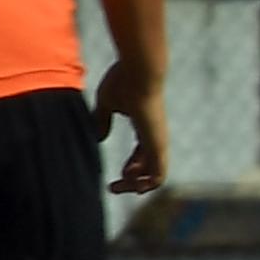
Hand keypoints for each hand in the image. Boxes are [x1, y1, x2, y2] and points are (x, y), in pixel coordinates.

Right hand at [94, 55, 168, 193]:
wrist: (139, 72)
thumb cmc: (123, 81)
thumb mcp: (107, 103)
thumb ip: (102, 120)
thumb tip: (99, 137)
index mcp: (145, 127)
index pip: (143, 155)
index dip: (131, 170)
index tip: (113, 178)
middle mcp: (154, 137)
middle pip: (149, 169)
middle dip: (132, 182)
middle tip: (112, 187)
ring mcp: (158, 141)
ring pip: (156, 176)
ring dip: (137, 187)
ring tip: (116, 185)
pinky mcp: (157, 143)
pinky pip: (159, 174)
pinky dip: (146, 184)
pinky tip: (129, 183)